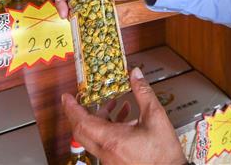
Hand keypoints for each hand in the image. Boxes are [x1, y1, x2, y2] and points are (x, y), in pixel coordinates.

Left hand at [61, 68, 185, 164]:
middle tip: (79, 98)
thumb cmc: (163, 151)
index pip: (82, 122)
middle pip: (81, 131)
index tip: (66, 97)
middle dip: (79, 113)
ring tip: (112, 103)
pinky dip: (108, 128)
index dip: (72, 108)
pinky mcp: (115, 161)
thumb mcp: (155, 116)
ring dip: (98, 119)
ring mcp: (109, 159)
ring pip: (93, 137)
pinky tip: (124, 117)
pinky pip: (103, 143)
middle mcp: (106, 151)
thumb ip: (143, 92)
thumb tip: (135, 74)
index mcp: (112, 139)